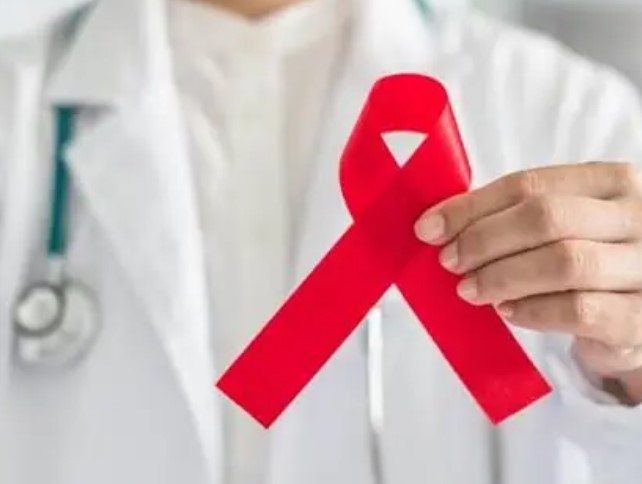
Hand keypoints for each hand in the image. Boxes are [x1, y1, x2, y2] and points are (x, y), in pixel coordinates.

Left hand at [414, 162, 641, 403]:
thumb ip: (516, 215)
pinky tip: (508, 312)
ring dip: (502, 277)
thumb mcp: (565, 225)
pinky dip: (533, 311)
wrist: (638, 311)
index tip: (430, 227)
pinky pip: (580, 310)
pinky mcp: (641, 316)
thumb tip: (441, 223)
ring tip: (470, 289)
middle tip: (449, 261)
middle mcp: (638, 217)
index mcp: (613, 182)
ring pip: (563, 263)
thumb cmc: (591, 258)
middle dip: (484, 240)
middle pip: (546, 218)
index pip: (531, 184)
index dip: (472, 206)